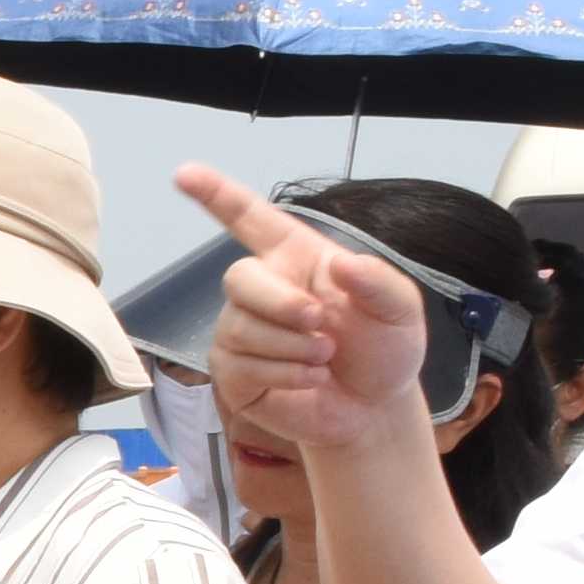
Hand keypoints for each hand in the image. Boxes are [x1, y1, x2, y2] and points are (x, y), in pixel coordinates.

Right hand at [184, 164, 438, 466]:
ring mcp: (242, 332)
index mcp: (296, 259)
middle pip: (238, 277)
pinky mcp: (233, 373)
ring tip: (324, 360)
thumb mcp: (401, 310)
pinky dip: (284, 373)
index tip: (183, 174)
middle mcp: (263, 290)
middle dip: (279, 303)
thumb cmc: (384, 349)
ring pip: (240, 327)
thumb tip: (341, 265)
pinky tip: (310, 379)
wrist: (375, 409)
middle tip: (320, 323)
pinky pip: (241, 365)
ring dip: (292, 347)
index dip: (216, 194)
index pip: (249, 219)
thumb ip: (379, 282)